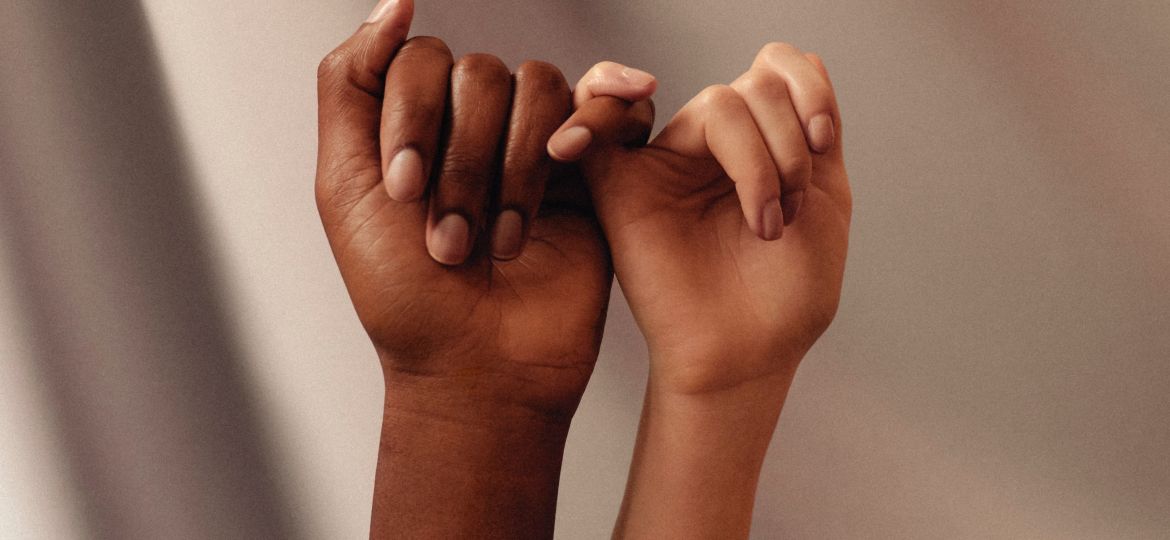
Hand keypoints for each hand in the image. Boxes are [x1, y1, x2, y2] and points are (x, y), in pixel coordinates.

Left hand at [315, 0, 654, 535]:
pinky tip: (573, 157)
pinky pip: (608, 106)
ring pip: (540, 88)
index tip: (404, 191)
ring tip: (501, 241)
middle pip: (482, 74)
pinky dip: (596, 120)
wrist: (478, 369)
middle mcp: (476, 126)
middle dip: (463, 162)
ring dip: (516, 170)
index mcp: (416, 124)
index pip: (422, 60)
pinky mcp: (593, 171)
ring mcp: (538, 146)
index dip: (414, 117)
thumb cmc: (406, 298)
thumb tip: (395, 3)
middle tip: (451, 240)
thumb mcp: (344, 187)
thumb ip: (349, 83)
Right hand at [553, 42, 850, 393]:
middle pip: (755, 87)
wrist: (749, 355)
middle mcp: (715, 146)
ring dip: (760, 161)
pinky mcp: (621, 187)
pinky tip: (622, 105)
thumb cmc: (787, 294)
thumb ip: (814, 126)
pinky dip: (600, 106)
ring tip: (765, 224)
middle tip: (789, 212)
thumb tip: (798, 58)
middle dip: (789, 144)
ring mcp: (669, 163)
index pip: (778, 69)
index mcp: (763, 143)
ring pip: (717, 104)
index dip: (807, 89)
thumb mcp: (825, 198)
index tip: (823, 144)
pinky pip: (601, 126)